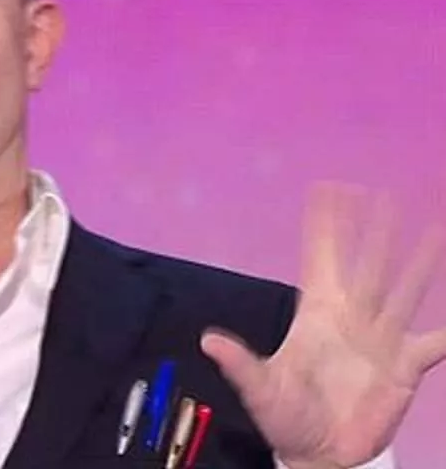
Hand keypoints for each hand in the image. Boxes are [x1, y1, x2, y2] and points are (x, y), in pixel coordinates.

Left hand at [201, 182, 445, 467]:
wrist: (317, 453)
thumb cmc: (285, 417)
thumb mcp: (260, 390)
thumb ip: (240, 364)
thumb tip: (208, 341)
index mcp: (316, 314)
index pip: (322, 259)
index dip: (326, 225)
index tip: (331, 189)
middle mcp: (352, 317)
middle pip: (368, 264)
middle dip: (377, 230)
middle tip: (388, 194)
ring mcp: (381, 339)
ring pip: (404, 290)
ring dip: (420, 263)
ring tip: (436, 230)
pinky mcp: (406, 367)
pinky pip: (436, 342)